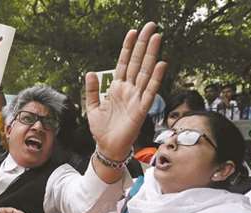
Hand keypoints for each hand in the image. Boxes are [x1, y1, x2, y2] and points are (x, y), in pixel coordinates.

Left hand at [86, 22, 165, 160]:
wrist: (107, 147)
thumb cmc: (101, 130)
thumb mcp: (92, 107)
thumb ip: (93, 90)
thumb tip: (90, 72)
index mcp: (117, 88)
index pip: (124, 63)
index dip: (128, 48)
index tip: (133, 32)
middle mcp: (129, 90)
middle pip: (137, 62)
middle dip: (143, 44)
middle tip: (151, 26)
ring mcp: (136, 98)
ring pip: (145, 72)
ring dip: (151, 55)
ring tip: (156, 37)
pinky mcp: (141, 109)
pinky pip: (150, 91)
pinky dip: (155, 78)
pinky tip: (160, 64)